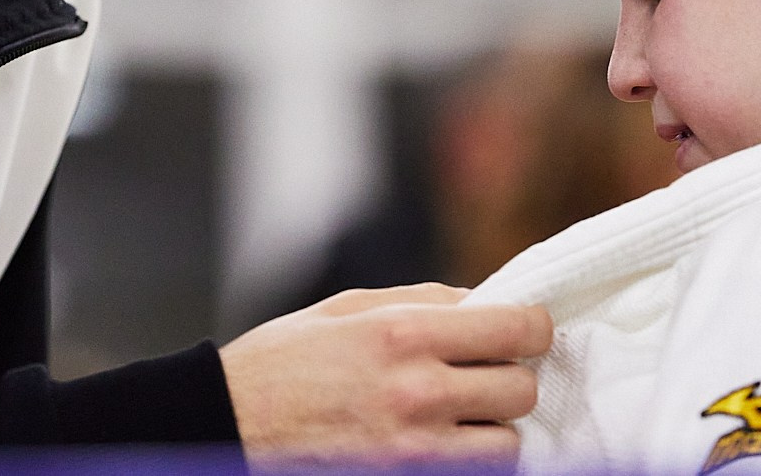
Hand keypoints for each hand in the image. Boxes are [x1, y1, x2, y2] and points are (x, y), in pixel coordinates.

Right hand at [218, 283, 553, 466]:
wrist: (227, 426)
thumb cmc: (281, 362)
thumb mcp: (348, 308)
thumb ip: (422, 301)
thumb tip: (482, 303)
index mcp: (404, 333)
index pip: (517, 329)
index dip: (532, 327)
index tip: (525, 330)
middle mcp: (417, 393)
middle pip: (521, 389)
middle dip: (511, 378)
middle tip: (485, 375)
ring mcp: (415, 450)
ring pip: (507, 445)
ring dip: (493, 429)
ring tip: (463, 417)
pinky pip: (472, 475)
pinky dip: (468, 461)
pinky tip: (443, 443)